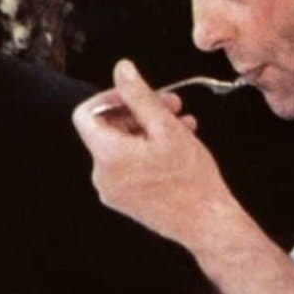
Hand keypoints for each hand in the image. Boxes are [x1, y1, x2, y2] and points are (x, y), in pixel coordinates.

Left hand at [72, 60, 238, 247]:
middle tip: (172, 104)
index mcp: (106, 155)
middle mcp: (101, 175)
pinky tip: (179, 143)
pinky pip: (129, 166)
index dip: (109, 97)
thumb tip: (121, 68)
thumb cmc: (190, 178)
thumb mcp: (166, 127)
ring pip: (123, 146)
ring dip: (150, 129)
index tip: (136, 93)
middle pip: (108, 129)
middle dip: (139, 111)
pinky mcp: (125, 200)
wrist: (208, 225)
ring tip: (184, 123)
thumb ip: (139, 95)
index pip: (85, 114)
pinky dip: (149, 150)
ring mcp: (112, 190)